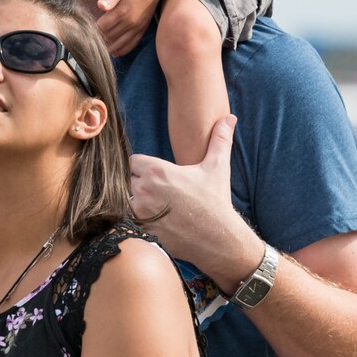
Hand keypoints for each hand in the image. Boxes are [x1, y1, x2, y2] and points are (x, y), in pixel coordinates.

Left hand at [94, 0, 167, 57]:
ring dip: (109, 48)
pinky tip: (115, 53)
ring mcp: (137, 28)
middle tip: (90, 41)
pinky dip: (122, 50)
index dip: (92, 30)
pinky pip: (132, 45)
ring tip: (100, 49)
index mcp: (122, 12)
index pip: (102, 27)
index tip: (85, 31)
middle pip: (109, 37)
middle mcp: (130, 23)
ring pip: (119, 44)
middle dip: (99, 40)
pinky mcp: (142, 30)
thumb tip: (100, 5)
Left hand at [128, 115, 254, 289]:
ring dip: (137, 202)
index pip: (133, 161)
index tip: (154, 174)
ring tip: (156, 207)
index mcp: (157, 171)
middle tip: (157, 191)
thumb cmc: (216, 202)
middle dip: (139, 184)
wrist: (218, 238)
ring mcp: (140, 212)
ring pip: (127, 201)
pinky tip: (156, 221)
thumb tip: (229, 118)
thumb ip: (219, 140)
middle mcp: (144, 189)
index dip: (142, 167)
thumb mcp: (217, 168)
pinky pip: (129, 221)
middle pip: (127, 181)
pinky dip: (138, 221)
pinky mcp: (141, 230)